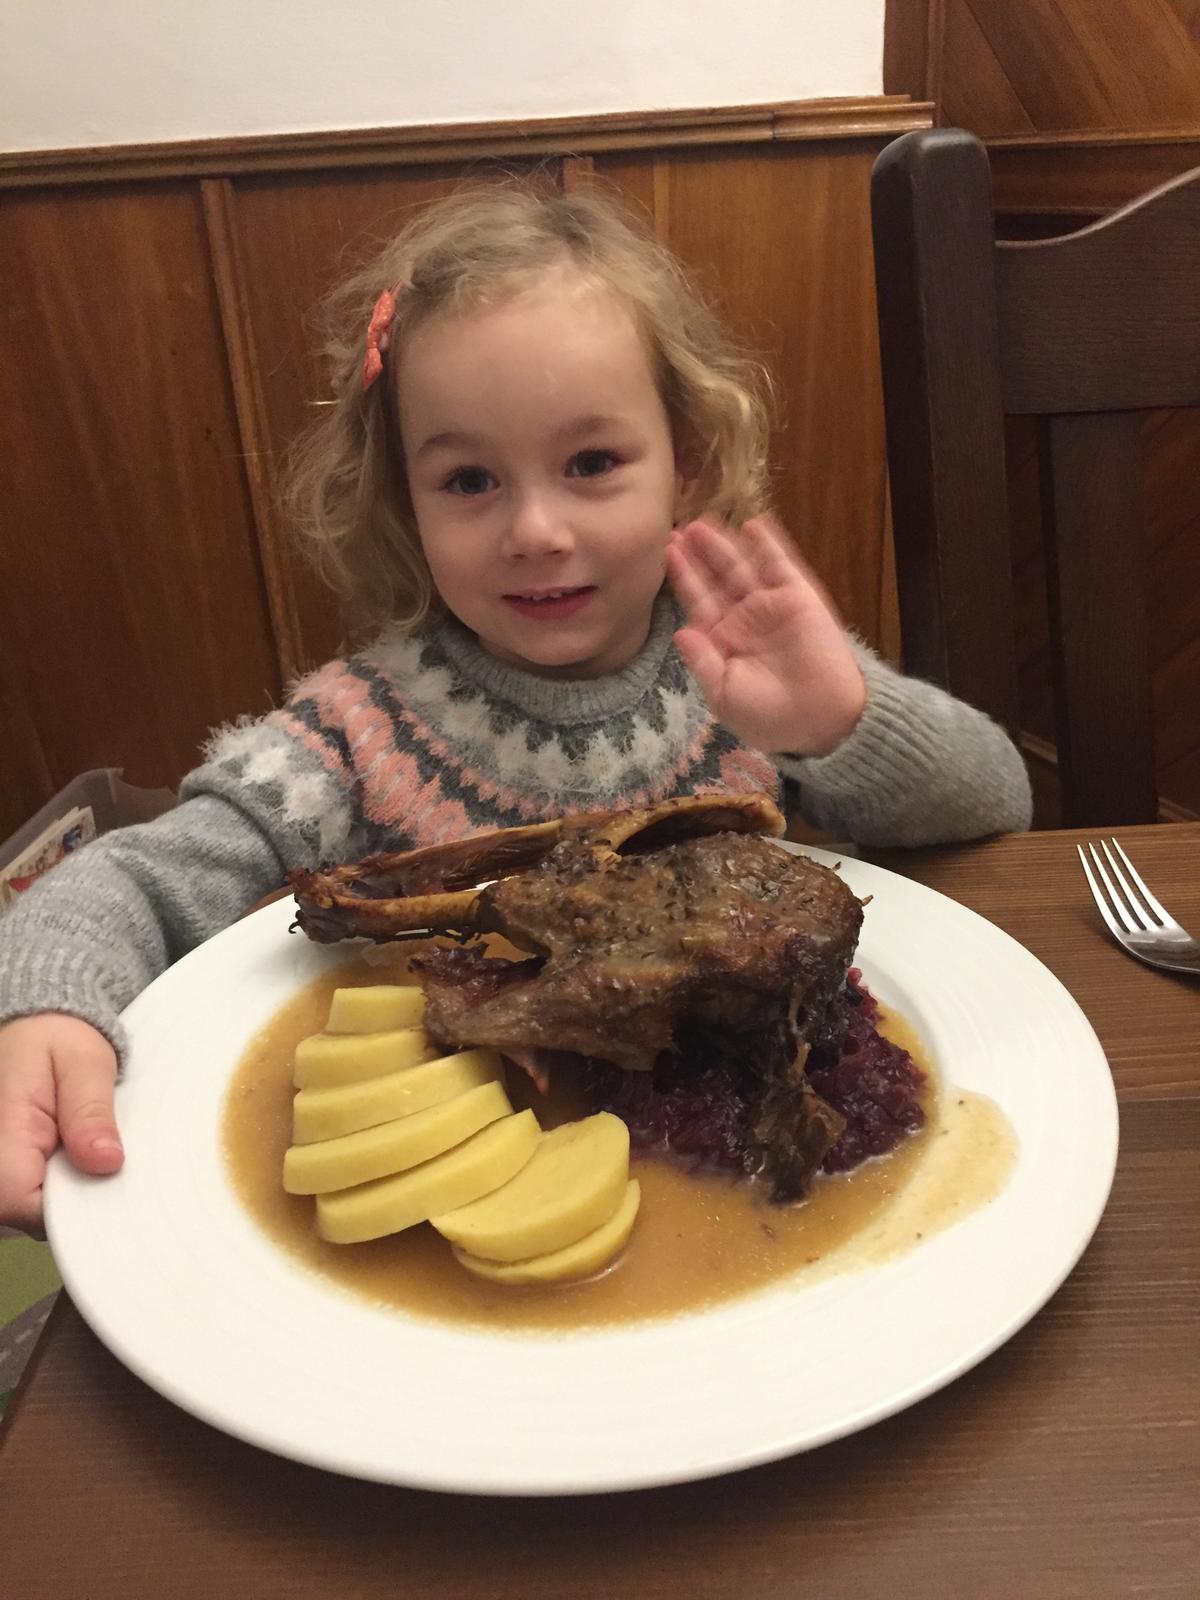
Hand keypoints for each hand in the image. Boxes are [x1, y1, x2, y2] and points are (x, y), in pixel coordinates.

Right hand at [0, 1014, 122, 1235]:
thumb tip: (105, 1162)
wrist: (37, 1027)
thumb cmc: (57, 1039)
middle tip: (114, 1156)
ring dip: (77, 1191)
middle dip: (82, 1199)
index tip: (110, 1177)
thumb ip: (90, 1113)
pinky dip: (69, 1186)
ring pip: (38, 1213)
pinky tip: (88, 1157)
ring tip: (99, 1150)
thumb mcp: (83, 1063)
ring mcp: (0, 1173)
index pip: (25, 1205)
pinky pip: (39, 1200)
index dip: (75, 1205)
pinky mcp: (10, 1176)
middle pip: (34, 1217)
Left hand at [665, 516, 866, 755]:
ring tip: (702, 523)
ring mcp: (771, 606)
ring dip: (724, 545)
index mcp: (724, 641)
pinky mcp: (798, 598)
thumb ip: (701, 661)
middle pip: (716, 578)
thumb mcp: (724, 694)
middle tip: (677, 528)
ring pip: (743, 567)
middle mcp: (744, 619)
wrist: (821, 721)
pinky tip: (753, 525)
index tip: (666, 552)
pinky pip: (780, 566)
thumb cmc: (770, 717)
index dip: (684, 577)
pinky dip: (768, 546)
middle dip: (698, 555)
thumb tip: (679, 632)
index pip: (699, 602)